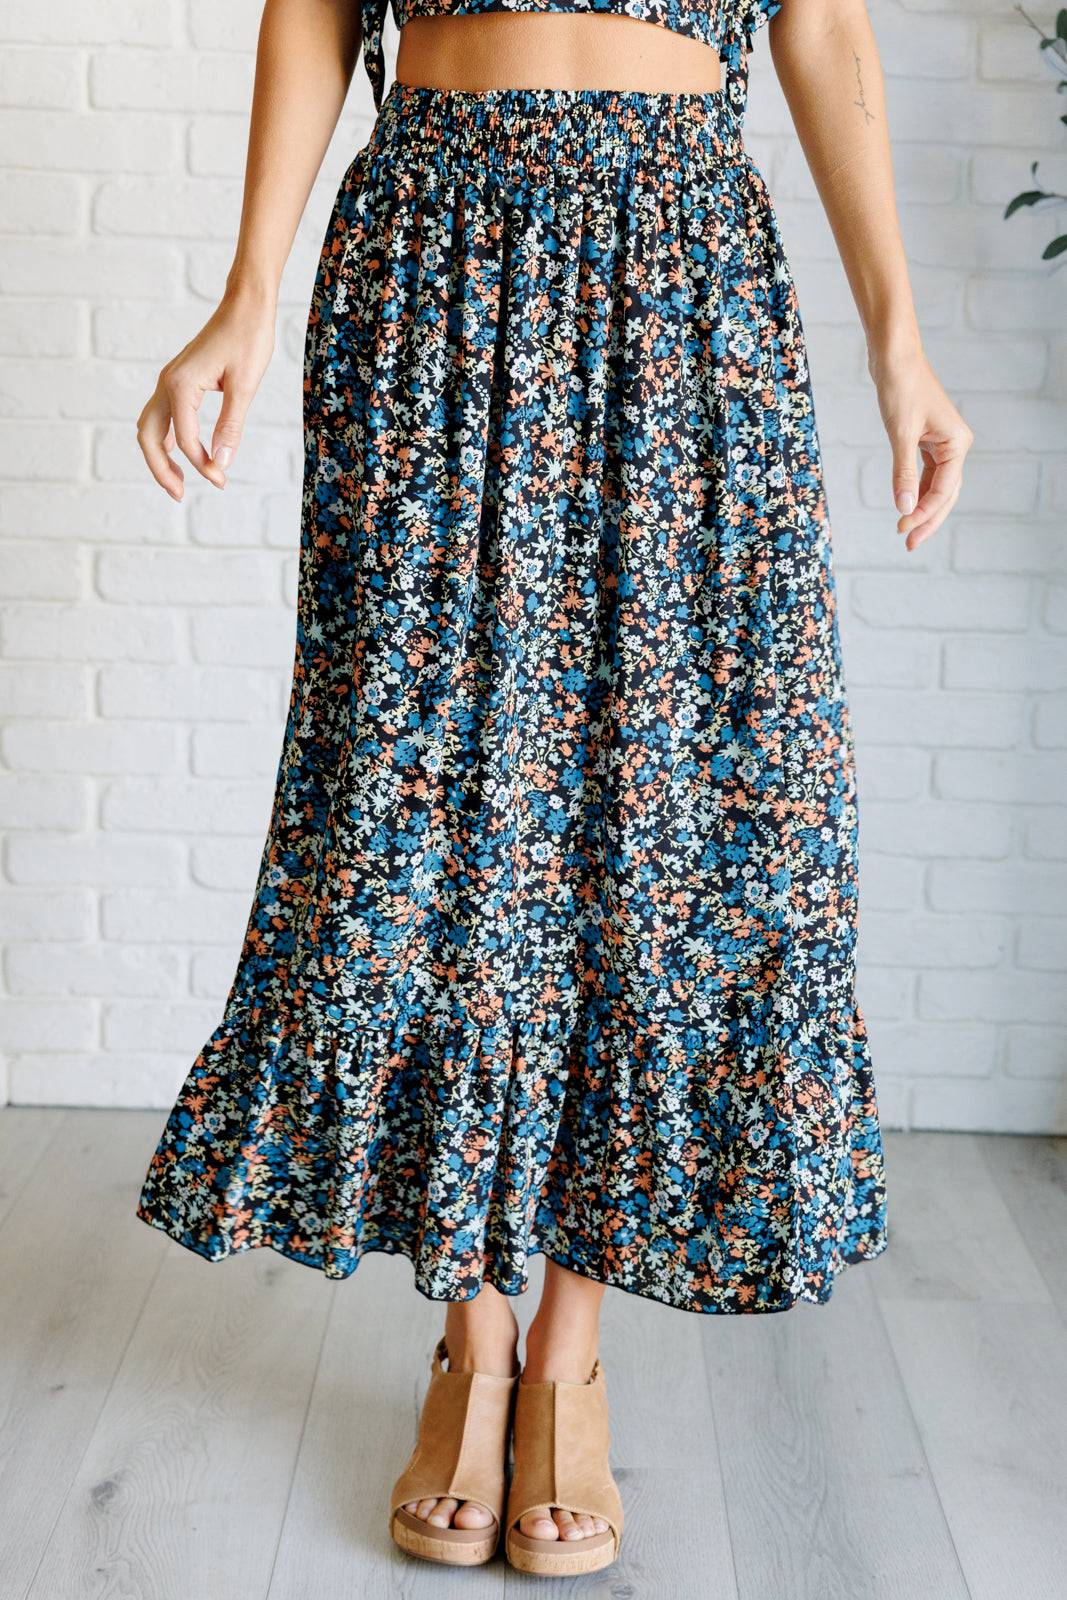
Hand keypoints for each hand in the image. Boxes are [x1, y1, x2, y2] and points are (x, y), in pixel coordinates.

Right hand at [136, 287, 275, 498]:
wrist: (245, 305)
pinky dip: (166, 439)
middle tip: (180, 496)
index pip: (186, 439)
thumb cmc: (248, 339)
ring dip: (159, 456)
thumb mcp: (245, 386)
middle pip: (148, 437)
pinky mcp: (178, 381)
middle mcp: (167, 383)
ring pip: (149, 427)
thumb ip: (231, 426)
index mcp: (181, 385)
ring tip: (179, 482)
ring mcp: (169, 381)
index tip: (222, 481)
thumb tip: (222, 464)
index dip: (202, 465)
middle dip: (160, 469)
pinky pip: (162, 416)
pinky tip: (182, 455)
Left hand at [867, 342, 973, 552]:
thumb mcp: (900, 433)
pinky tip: (905, 506)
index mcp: (958, 443)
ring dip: (921, 508)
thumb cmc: (901, 388)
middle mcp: (956, 445)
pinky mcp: (928, 440)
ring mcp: (944, 443)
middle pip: (945, 494)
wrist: (895, 357)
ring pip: (936, 486)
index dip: (923, 513)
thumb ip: (902, 472)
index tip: (901, 530)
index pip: (943, 490)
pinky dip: (916, 490)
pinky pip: (926, 474)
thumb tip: (903, 509)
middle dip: (927, 519)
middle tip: (908, 544)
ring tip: (905, 532)